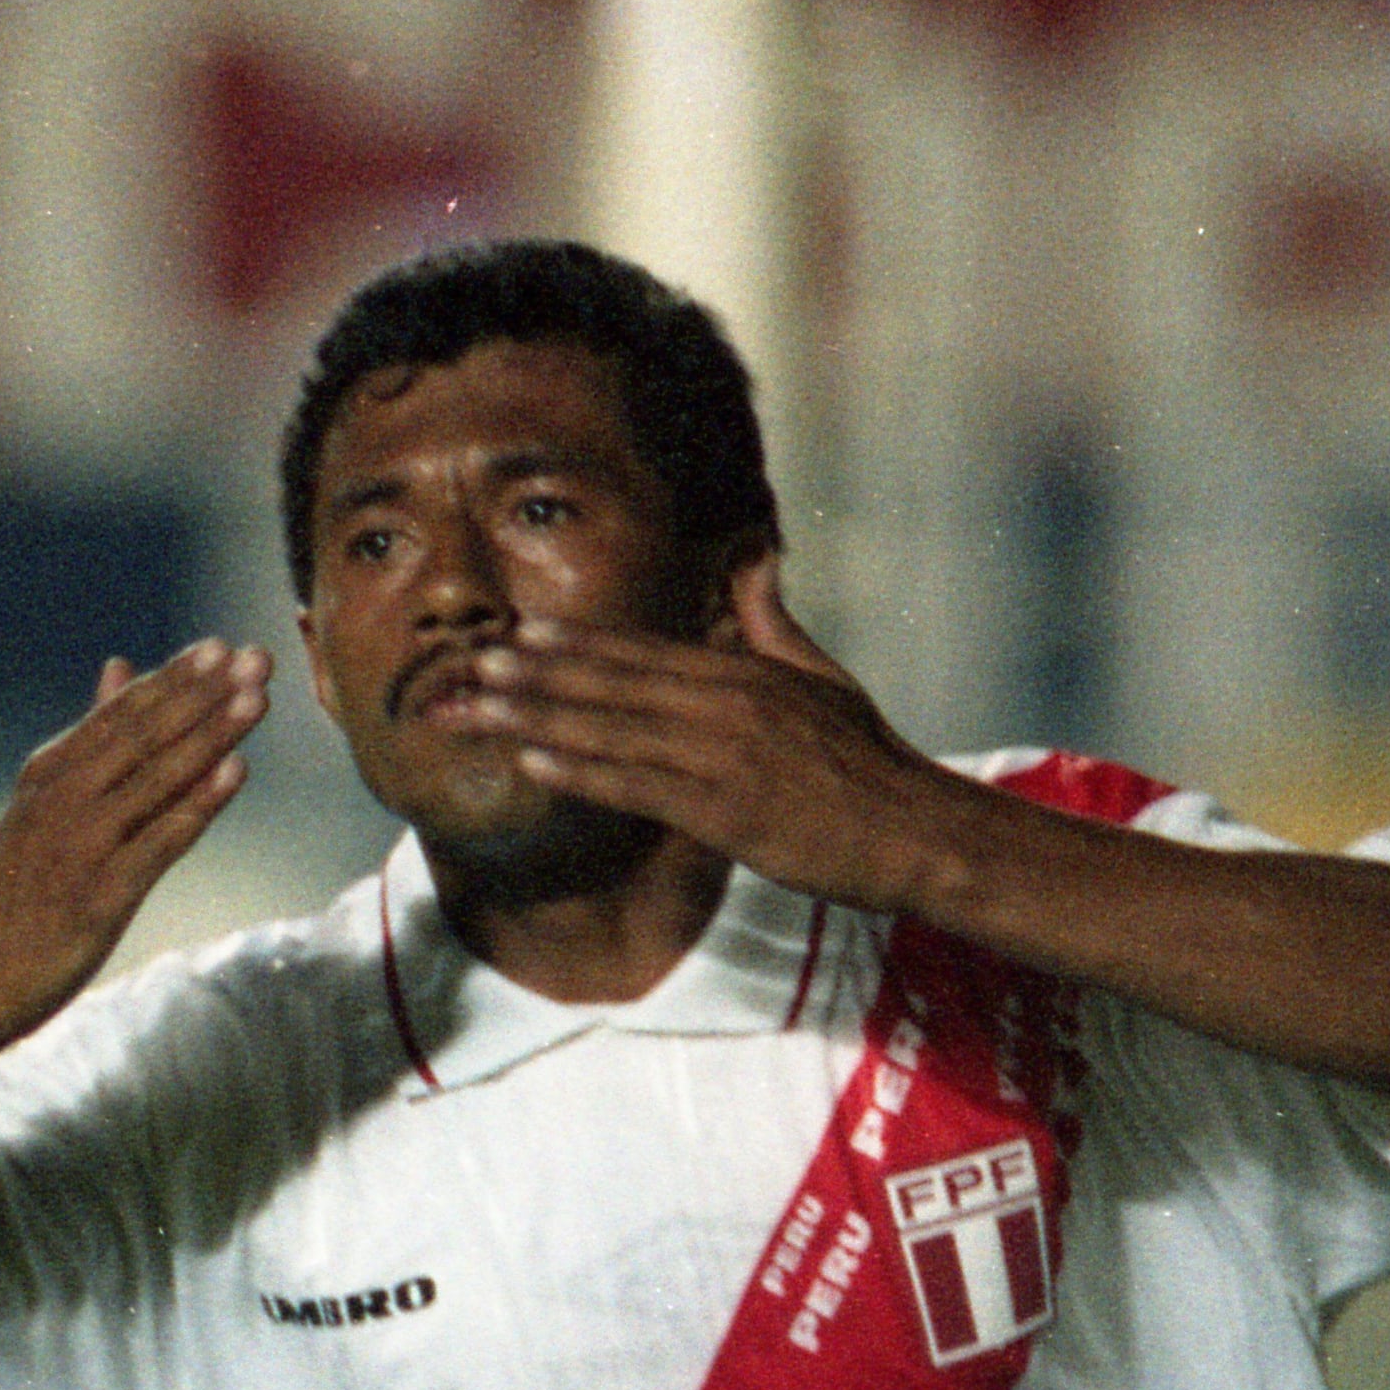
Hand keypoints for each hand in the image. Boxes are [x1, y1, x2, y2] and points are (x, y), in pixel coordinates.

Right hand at [0, 639, 272, 1052]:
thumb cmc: (18, 891)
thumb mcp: (44, 803)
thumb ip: (91, 738)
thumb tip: (120, 665)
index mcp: (49, 773)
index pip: (120, 715)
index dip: (174, 679)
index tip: (222, 647)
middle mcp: (61, 800)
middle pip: (143, 736)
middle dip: (203, 694)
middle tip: (255, 657)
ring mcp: (79, 846)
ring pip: (156, 779)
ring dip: (210, 735)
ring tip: (256, 698)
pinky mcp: (99, 896)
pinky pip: (159, 841)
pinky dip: (198, 804)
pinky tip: (236, 772)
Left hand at [451, 559, 982, 919]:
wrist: (914, 830)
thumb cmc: (868, 762)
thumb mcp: (821, 677)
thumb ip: (774, 622)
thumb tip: (755, 558)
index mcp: (745, 672)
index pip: (644, 653)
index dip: (577, 643)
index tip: (522, 633)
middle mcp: (726, 703)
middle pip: (614, 683)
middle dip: (538, 673)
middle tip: (474, 662)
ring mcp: (722, 755)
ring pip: (613, 731)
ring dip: (540, 718)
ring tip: (481, 708)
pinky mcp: (725, 810)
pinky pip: (637, 786)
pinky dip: (582, 772)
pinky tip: (534, 763)